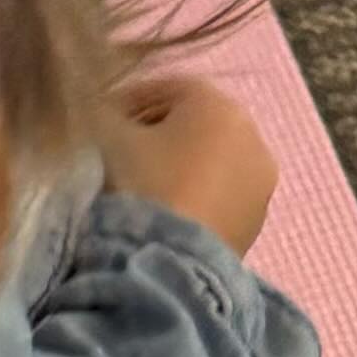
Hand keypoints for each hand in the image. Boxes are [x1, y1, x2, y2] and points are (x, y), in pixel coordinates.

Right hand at [105, 71, 278, 261]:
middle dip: (153, 136)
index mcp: (220, 105)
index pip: (165, 88)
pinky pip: (218, 198)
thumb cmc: (136, 187)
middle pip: (191, 124)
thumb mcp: (103, 135)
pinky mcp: (257, 226)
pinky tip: (162, 217)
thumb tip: (96, 106)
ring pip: (207, 163)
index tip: (96, 125)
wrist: (166, 269)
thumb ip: (98, 108)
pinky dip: (192, 198)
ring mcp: (260, 186)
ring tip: (136, 191)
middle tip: (113, 158)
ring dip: (174, 169)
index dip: (124, 103)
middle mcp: (253, 138)